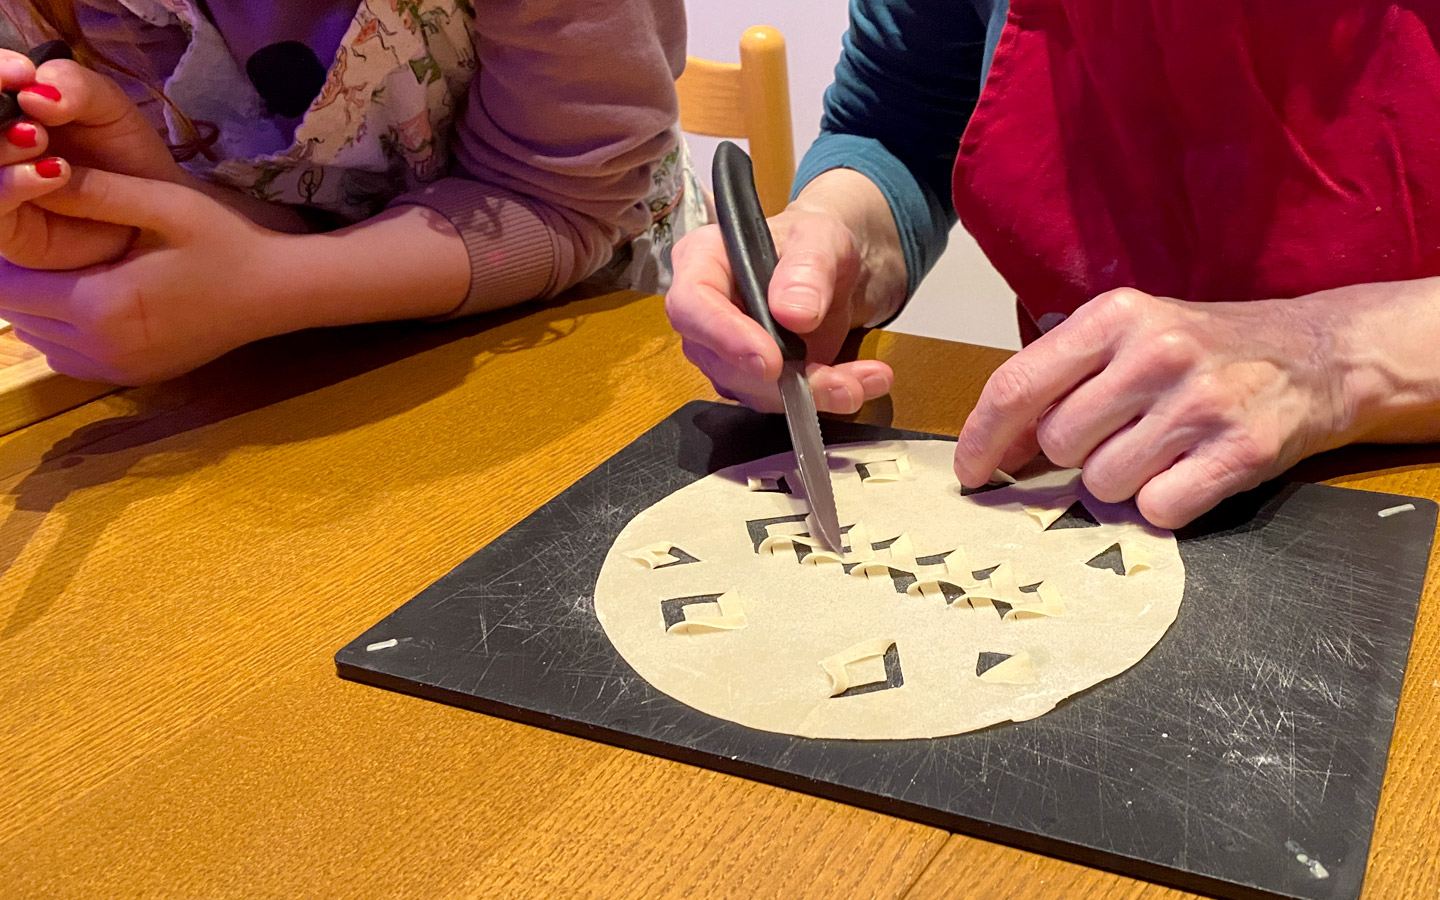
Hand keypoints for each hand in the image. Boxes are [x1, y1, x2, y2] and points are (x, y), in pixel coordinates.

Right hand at [0, 49, 192, 270]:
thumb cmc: (123, 151)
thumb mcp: (106, 106)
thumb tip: (31, 91)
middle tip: (26, 102)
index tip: (21, 72)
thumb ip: (73, 86)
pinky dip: (13, 184)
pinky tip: (54, 172)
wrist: (153, 207)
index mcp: (8, 103)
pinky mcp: (5, 225)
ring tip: (38, 137)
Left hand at [0, 167, 297, 383]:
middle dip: (15, 277)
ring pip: (35, 338)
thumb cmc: (224, 242)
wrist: (275, 292)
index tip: (17, 221)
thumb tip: (31, 172)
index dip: (0, 254)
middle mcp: (101, 347)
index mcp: (101, 304)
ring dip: (37, 305)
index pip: (7, 284)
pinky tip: (90, 298)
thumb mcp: (163, 204)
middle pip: (15, 314)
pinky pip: (65, 357)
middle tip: (39, 241)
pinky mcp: (130, 377)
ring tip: (66, 267)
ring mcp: (116, 369)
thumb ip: (92, 191)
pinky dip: (61, 330)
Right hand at [666, 171, 903, 413]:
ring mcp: (723, 351)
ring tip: (866, 381)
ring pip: (753, 390)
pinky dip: (824, 397)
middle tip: (838, 383)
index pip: (691, 305)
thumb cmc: (813, 241)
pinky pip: (779, 399)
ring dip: (811, 394)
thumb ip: (807, 268)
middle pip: (720, 361)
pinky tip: (863, 383)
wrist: (832, 268)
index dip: (724, 337)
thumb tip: (794, 314)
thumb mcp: (820, 238)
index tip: (770, 360)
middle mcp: (703, 313)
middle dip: (780, 381)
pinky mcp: (750, 378)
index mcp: (702, 261)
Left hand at [953, 288, 1354, 527]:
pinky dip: (1164, 504)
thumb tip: (997, 444)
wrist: (1316, 356)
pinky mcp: (1239, 452)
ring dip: (1121, 481)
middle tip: (1118, 435)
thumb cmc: (1204, 350)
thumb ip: (1059, 378)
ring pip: (1103, 484)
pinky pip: (1158, 509)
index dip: (982, 438)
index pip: (1017, 386)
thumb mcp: (1127, 337)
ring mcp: (1200, 404)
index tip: (971, 471)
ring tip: (1160, 448)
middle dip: (1075, 455)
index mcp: (1115, 316)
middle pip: (1059, 445)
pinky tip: (1188, 471)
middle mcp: (1156, 354)